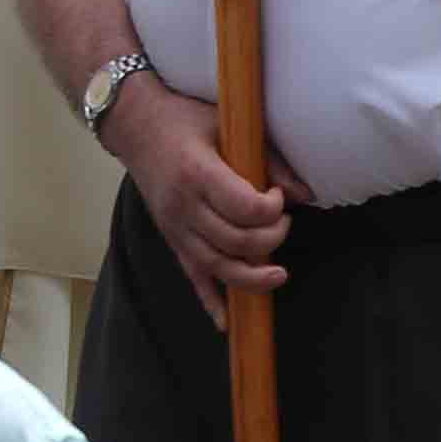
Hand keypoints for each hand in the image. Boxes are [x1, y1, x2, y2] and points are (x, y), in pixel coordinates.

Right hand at [108, 78, 293, 312]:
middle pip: (235, 240)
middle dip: (270, 238)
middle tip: (283, 223)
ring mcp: (175, 227)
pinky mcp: (172, 239)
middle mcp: (184, 207)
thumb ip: (270, 158)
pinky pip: (192, 277)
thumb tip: (305, 194)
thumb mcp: (228, 124)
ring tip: (279, 275)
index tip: (278, 196)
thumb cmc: (184, 118)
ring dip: (251, 277)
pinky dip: (210, 301)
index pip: (245, 208)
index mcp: (198, 174)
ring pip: (217, 266)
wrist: (135, 125)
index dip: (272, 209)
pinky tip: (227, 322)